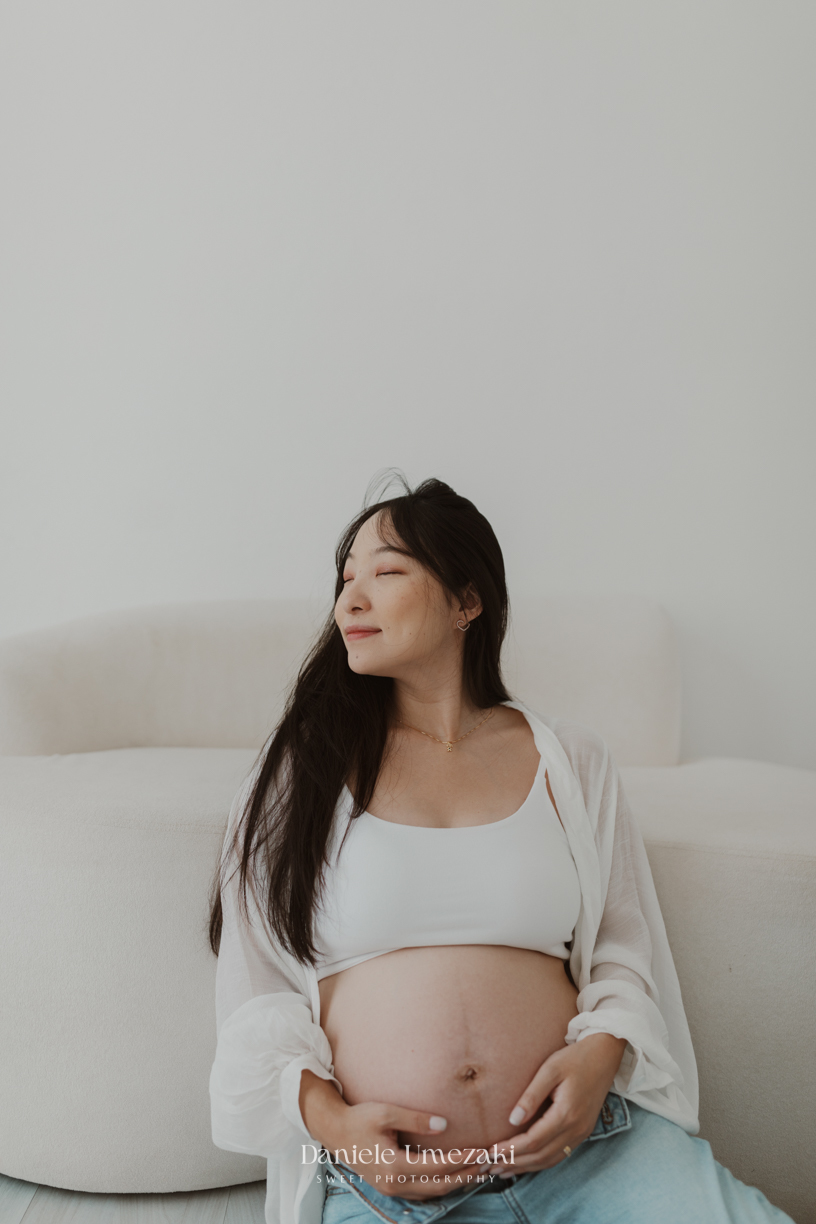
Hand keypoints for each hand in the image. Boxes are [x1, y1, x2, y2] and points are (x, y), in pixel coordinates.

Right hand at [328, 1100, 490, 1197]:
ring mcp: (392, 1189)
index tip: (482, 1151)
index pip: (438, 1167)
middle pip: (439, 1186)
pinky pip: (423, 1191)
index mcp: (394, 1167)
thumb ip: (416, 1119)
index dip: (462, 1160)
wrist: (334, 1131)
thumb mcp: (387, 1113)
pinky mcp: (391, 1186)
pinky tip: (454, 1175)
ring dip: (456, 1182)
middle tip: (488, 1163)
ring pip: (432, 1192)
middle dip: (466, 1175)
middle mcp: (395, 1184)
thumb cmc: (359, 1119)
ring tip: (478, 1169)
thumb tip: (444, 1125)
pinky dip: (442, 1184)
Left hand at [487, 1034, 626, 1176]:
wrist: (604, 1056)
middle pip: (540, 1156)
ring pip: (550, 1160)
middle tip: (490, 1166)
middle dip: (514, 1163)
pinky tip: (526, 1163)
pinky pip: (559, 1154)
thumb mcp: (550, 1069)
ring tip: (503, 1170)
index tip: (490, 1151)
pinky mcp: (583, 1132)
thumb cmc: (574, 1058)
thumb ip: (531, 1095)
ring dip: (526, 1167)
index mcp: (566, 1113)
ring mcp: (581, 1133)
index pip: (533, 1141)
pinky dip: (540, 1162)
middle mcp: (576, 1129)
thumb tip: (512, 1120)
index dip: (510, 1149)